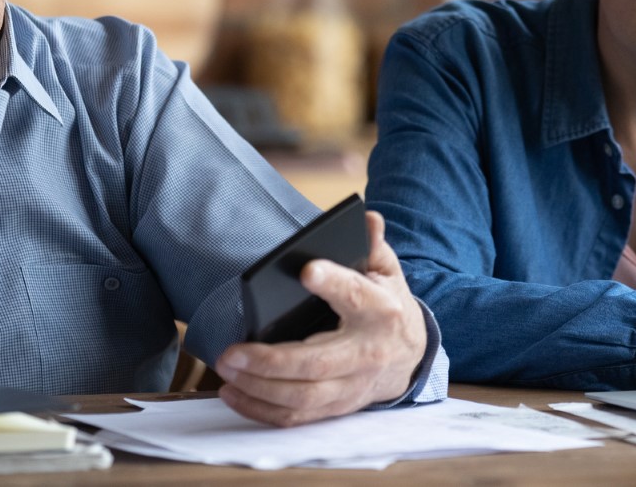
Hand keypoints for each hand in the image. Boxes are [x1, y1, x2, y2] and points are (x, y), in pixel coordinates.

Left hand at [214, 211, 427, 426]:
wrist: (409, 356)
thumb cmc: (387, 306)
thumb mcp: (387, 271)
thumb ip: (373, 246)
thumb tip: (367, 218)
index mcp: (380, 311)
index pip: (356, 296)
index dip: (333, 283)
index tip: (306, 270)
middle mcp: (366, 353)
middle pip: (317, 362)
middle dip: (270, 361)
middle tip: (231, 352)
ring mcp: (351, 386)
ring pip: (303, 397)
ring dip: (259, 388)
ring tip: (226, 369)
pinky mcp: (336, 407)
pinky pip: (296, 417)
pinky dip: (261, 410)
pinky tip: (233, 393)